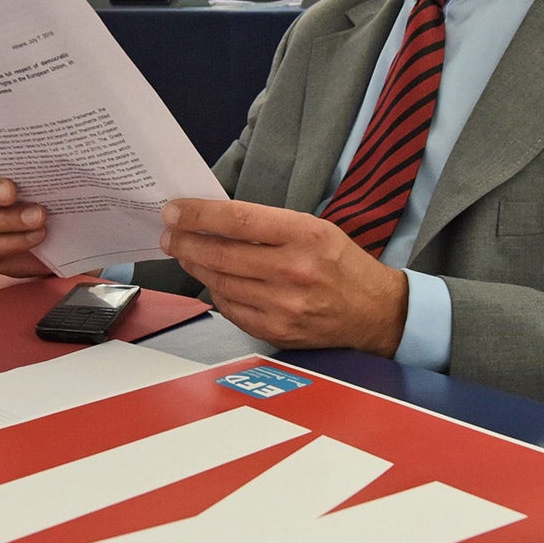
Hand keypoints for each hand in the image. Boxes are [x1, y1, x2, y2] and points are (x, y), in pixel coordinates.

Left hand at [158, 198, 407, 355]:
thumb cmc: (341, 263)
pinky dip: (216, 293)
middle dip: (185, 242)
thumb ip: (268, 225)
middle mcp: (293, 271)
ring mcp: (283, 306)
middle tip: (168, 234)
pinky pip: (231, 309)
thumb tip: (214, 220)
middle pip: (221, 255)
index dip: (199, 215)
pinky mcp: (276, 331)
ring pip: (221, 283)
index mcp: (305, 236)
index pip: (238, 221)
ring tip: (184, 253)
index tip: (173, 211)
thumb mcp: (315, 228)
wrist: (374, 312)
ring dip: (195, 267)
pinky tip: (212, 280)